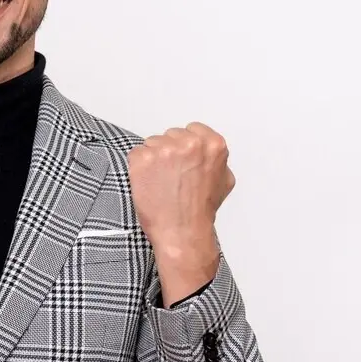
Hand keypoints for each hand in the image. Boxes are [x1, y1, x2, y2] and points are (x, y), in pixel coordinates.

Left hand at [127, 123, 234, 279]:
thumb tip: (208, 152)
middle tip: (172, 176)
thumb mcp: (224, 180)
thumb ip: (217, 160)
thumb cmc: (200, 211)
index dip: (185, 146)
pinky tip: (149, 183)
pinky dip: (138, 168)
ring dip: (153, 160)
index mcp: (212, 144)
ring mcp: (164, 149)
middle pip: (170, 135)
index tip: (183, 161)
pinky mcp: (143, 159)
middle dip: (169, 152)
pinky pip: (136, 154)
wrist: (182, 232)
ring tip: (162, 182)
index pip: (192, 129)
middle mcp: (190, 143)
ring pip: (152, 143)